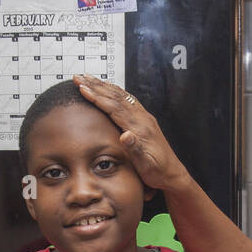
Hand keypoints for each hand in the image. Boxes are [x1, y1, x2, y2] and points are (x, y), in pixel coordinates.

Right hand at [72, 74, 190, 190]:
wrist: (172, 174)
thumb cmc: (158, 171)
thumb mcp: (145, 164)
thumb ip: (135, 149)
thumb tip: (126, 135)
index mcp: (139, 127)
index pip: (114, 107)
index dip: (97, 96)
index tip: (82, 87)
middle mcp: (142, 118)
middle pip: (116, 96)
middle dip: (95, 85)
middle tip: (79, 77)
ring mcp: (144, 118)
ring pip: (121, 96)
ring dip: (103, 86)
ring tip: (89, 78)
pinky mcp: (145, 120)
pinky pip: (127, 100)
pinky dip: (115, 92)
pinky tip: (110, 89)